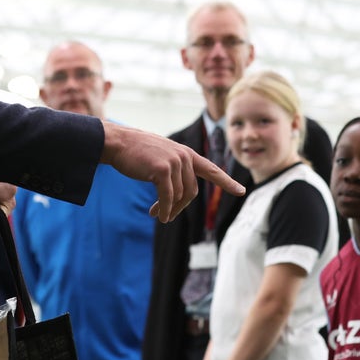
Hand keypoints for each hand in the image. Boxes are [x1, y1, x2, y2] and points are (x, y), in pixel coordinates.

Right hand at [101, 122, 243, 222]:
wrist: (117, 142)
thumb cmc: (136, 153)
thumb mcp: (161, 157)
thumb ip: (174, 170)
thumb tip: (177, 197)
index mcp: (186, 154)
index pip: (211, 169)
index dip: (226, 182)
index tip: (241, 191)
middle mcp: (184, 156)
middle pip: (190, 191)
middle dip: (179, 207)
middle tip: (166, 217)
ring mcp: (175, 162)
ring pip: (178, 196)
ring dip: (168, 210)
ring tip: (156, 215)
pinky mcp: (162, 170)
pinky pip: (167, 197)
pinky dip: (163, 209)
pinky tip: (157, 215)